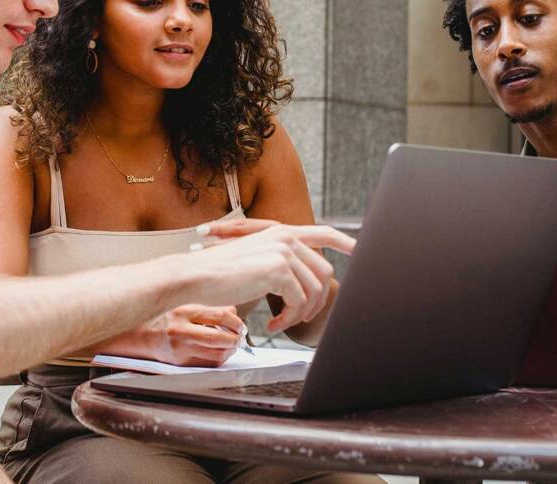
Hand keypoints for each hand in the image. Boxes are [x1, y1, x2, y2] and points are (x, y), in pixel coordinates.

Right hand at [146, 304, 243, 366]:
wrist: (144, 335)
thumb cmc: (166, 317)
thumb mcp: (186, 304)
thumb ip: (210, 307)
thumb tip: (233, 312)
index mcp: (184, 311)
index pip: (219, 316)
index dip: (235, 322)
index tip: (240, 324)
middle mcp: (181, 331)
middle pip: (218, 339)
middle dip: (235, 339)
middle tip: (240, 336)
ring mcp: (181, 349)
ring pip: (216, 354)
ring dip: (230, 350)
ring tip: (232, 344)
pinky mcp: (181, 363)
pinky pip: (208, 364)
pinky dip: (220, 358)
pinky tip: (221, 351)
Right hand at [186, 223, 354, 332]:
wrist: (196, 275)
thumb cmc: (219, 273)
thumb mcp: (255, 260)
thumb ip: (281, 263)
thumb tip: (305, 280)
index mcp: (281, 232)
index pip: (324, 233)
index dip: (346, 242)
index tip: (360, 251)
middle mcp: (286, 238)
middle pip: (323, 272)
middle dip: (316, 300)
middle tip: (298, 317)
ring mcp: (283, 252)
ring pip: (314, 290)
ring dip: (301, 313)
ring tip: (282, 322)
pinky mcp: (278, 269)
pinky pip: (299, 301)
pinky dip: (289, 318)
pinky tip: (273, 322)